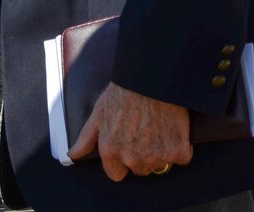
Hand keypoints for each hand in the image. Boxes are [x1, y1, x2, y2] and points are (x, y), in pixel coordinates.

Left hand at [67, 82, 191, 179]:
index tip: (126, 147)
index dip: (120, 161)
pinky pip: (180, 157)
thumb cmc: (122, 93)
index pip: (115, 174)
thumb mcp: (98, 113)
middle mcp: (133, 158)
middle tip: (142, 131)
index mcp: (111, 151)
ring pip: (159, 164)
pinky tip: (171, 128)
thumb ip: (86, 139)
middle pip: (139, 169)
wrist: (150, 80)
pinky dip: (179, 146)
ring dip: (159, 151)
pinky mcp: (178, 152)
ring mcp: (157, 157)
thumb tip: (73, 155)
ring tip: (156, 127)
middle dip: (140, 155)